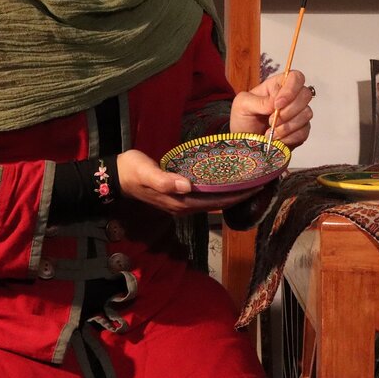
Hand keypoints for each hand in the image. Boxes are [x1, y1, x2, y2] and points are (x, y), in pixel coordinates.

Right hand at [116, 149, 258, 214]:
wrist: (117, 177)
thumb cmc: (132, 171)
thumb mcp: (145, 172)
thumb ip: (164, 180)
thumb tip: (186, 185)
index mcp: (179, 201)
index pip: (215, 201)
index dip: (236, 195)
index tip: (256, 186)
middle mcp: (183, 206)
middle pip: (219, 203)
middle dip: (240, 195)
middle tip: (261, 182)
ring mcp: (181, 203)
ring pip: (213, 201)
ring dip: (232, 194)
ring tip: (250, 182)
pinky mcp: (179, 196)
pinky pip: (205, 196)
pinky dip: (220, 191)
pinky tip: (227, 182)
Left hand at [230, 70, 312, 148]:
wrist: (245, 144)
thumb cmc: (243, 119)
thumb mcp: (242, 105)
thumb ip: (258, 101)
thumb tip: (275, 103)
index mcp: (276, 86)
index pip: (295, 77)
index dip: (290, 90)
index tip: (277, 104)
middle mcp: (291, 98)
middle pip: (305, 95)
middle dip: (289, 111)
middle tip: (271, 121)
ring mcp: (297, 114)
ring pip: (307, 113)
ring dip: (288, 126)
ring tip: (271, 132)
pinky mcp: (300, 130)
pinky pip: (304, 131)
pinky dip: (290, 137)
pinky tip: (278, 139)